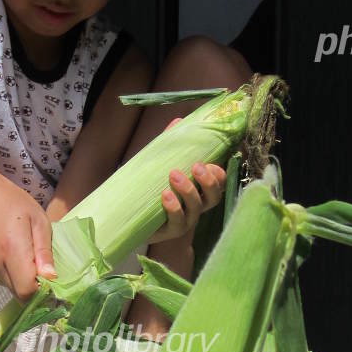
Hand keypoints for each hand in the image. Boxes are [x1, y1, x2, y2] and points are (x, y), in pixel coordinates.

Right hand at [0, 174, 55, 299]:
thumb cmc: (13, 204)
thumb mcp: (38, 220)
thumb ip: (44, 251)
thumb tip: (51, 277)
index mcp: (12, 250)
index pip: (26, 290)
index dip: (42, 291)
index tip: (53, 281)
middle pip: (20, 295)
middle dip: (37, 290)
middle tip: (47, 273)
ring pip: (14, 291)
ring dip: (27, 284)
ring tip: (34, 263)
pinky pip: (7, 283)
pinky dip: (18, 279)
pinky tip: (22, 261)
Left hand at [149, 118, 225, 243]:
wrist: (132, 215)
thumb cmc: (153, 187)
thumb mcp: (163, 164)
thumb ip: (171, 145)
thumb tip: (178, 121)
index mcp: (200, 190)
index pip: (220, 183)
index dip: (219, 175)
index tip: (210, 163)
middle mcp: (197, 206)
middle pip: (214, 197)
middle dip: (208, 181)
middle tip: (196, 166)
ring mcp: (186, 220)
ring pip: (197, 208)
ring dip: (188, 191)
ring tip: (174, 175)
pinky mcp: (171, 230)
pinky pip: (178, 221)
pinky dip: (174, 207)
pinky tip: (165, 195)